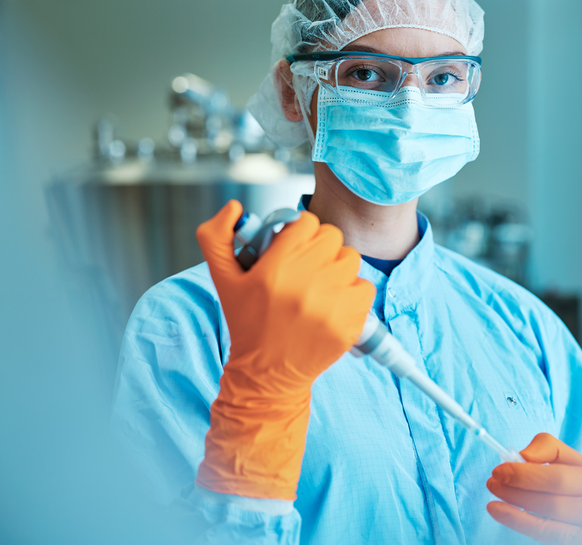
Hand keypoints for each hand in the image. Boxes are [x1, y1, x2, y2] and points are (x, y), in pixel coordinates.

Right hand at [194, 201, 373, 499]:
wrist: (268, 374)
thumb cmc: (247, 322)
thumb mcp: (223, 280)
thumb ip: (216, 237)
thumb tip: (234, 206)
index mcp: (275, 268)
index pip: (306, 221)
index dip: (298, 232)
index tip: (289, 250)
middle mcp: (306, 283)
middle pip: (331, 236)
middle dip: (317, 247)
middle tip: (304, 268)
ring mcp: (332, 303)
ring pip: (350, 258)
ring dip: (336, 268)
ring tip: (318, 286)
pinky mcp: (351, 322)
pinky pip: (365, 286)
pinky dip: (352, 292)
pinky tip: (332, 303)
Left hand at [486, 433, 581, 543]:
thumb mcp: (576, 460)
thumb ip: (548, 449)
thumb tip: (523, 457)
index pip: (560, 479)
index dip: (525, 475)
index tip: (499, 470)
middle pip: (554, 504)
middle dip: (517, 493)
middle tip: (493, 484)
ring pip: (551, 525)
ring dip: (516, 514)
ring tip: (494, 503)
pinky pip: (550, 537)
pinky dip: (525, 526)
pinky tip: (506, 516)